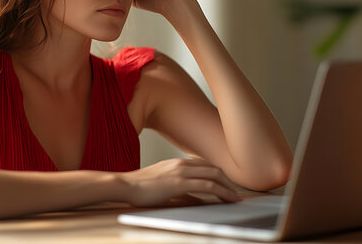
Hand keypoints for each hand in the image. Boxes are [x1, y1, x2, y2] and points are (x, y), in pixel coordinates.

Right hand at [119, 158, 241, 206]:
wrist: (126, 185)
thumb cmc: (141, 187)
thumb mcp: (165, 185)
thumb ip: (182, 190)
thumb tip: (198, 199)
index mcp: (178, 163)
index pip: (205, 166)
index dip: (219, 175)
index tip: (227, 185)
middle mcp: (182, 164)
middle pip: (213, 169)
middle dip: (227, 181)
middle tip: (234, 193)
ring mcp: (182, 172)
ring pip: (214, 176)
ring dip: (227, 188)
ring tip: (235, 198)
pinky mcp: (180, 183)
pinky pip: (207, 186)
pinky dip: (221, 192)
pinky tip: (227, 199)